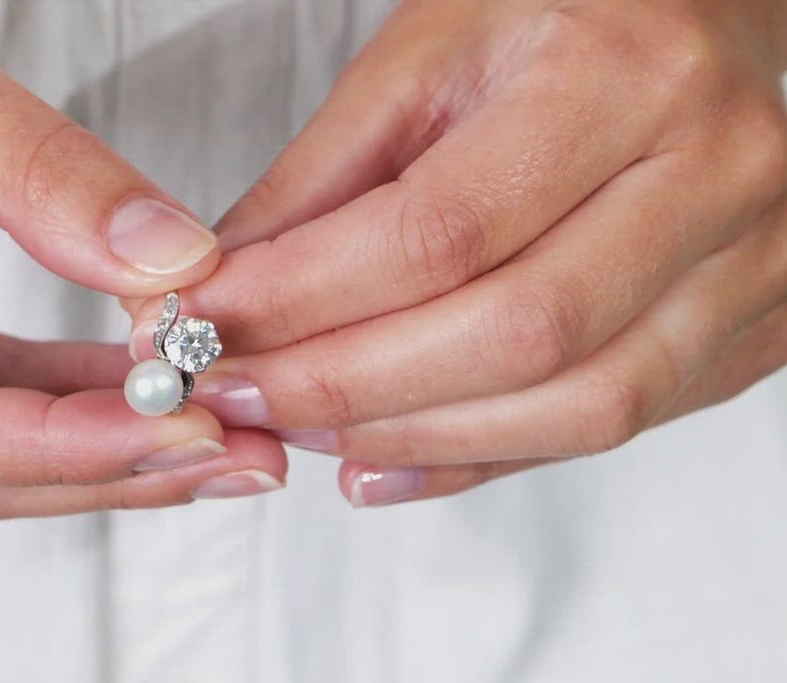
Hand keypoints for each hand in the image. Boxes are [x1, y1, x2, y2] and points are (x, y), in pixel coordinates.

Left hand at [127, 0, 786, 505]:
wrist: (701, 18)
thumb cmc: (555, 22)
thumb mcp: (419, 63)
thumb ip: (317, 182)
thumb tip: (218, 295)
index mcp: (617, 75)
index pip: (439, 231)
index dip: (306, 300)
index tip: (203, 330)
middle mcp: (712, 170)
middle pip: (515, 334)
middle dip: (349, 388)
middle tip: (242, 397)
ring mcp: (755, 258)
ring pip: (580, 406)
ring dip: (415, 438)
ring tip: (307, 436)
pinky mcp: (760, 325)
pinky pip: (619, 428)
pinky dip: (487, 457)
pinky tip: (390, 464)